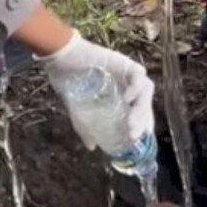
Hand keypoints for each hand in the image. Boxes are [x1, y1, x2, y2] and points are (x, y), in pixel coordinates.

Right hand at [38, 33, 156, 167]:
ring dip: (142, 107)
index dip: (143, 126)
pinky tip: (127, 99)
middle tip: (133, 135)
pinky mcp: (124, 62)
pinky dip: (137, 87)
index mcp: (121, 96)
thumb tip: (92, 147)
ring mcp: (127, 73)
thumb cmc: (70, 82)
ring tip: (131, 122)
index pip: (140, 112)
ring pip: (146, 89)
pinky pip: (139, 74)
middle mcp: (127, 85)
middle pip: (145, 102)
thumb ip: (86, 128)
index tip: (138, 140)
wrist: (60, 59)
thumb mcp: (78, 111)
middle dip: (143, 120)